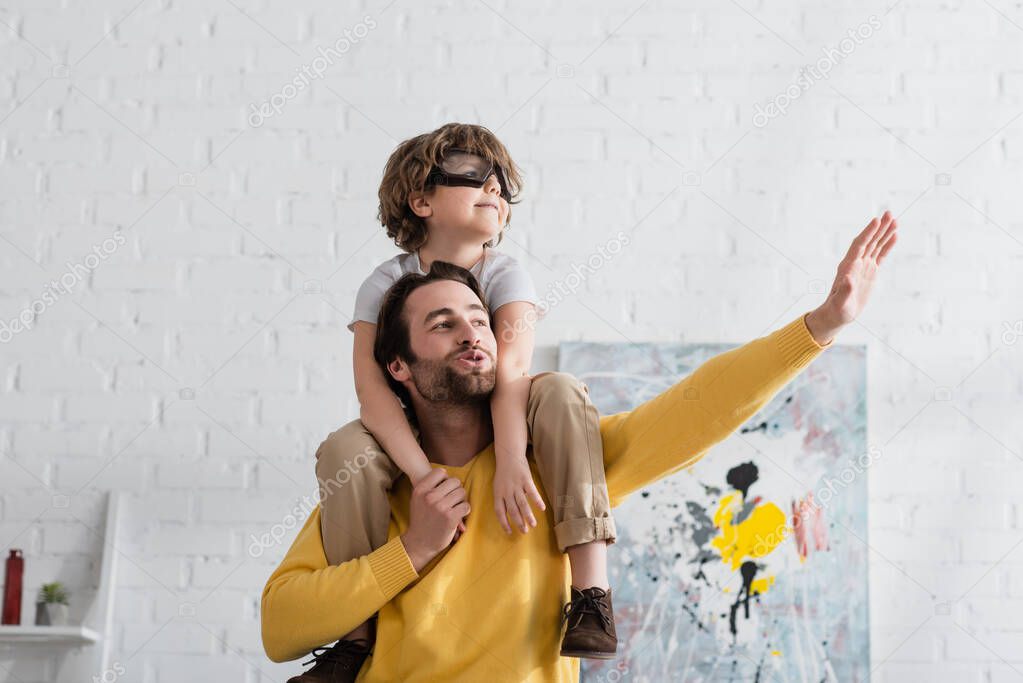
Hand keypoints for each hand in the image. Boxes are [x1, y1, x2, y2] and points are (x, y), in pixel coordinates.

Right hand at [400, 469, 469, 570]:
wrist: (419, 543)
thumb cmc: (421, 519)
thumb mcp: (417, 499)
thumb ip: (428, 486)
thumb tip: (447, 475)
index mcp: (420, 490)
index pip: (441, 472)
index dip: (446, 479)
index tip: (444, 489)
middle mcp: (430, 496)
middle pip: (455, 481)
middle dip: (456, 490)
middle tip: (452, 500)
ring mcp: (440, 507)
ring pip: (462, 493)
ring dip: (461, 501)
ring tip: (454, 508)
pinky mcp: (451, 518)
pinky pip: (466, 506)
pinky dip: (465, 510)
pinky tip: (459, 515)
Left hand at [493, 454, 545, 533]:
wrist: (508, 455)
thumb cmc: (504, 473)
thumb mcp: (498, 486)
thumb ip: (503, 499)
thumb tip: (508, 514)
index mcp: (498, 494)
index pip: (499, 512)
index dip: (504, 523)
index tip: (510, 532)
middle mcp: (506, 491)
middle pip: (512, 510)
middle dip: (518, 522)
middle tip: (524, 531)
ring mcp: (516, 485)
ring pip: (522, 503)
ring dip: (528, 515)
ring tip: (533, 525)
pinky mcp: (526, 479)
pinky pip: (532, 492)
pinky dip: (537, 500)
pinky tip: (542, 508)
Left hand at [807, 210, 899, 343]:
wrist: (837, 314)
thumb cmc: (837, 310)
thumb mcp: (840, 303)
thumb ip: (844, 291)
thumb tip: (848, 278)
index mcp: (848, 266)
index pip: (859, 245)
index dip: (868, 233)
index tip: (876, 220)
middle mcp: (855, 262)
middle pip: (868, 241)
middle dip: (878, 227)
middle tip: (889, 213)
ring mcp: (863, 266)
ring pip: (876, 245)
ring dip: (884, 232)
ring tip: (894, 219)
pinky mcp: (870, 271)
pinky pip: (880, 255)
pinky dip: (887, 245)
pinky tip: (895, 236)